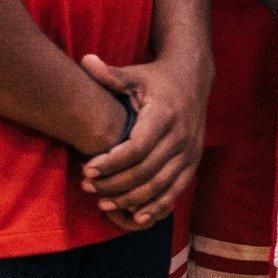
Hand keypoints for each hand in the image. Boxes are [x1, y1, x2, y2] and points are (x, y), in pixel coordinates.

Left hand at [78, 53, 199, 228]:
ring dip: (131, 199)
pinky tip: (136, 216)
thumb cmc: (154, 80)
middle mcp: (181, 136)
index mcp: (165, 115)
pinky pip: (176, 191)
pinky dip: (156, 207)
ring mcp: (190, 152)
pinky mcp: (193, 163)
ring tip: (104, 203)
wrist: (193, 79)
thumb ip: (108, 74)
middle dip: (115, 184)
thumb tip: (85, 61)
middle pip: (146, 171)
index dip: (112, 162)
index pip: (137, 147)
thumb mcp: (133, 75)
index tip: (87, 169)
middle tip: (88, 188)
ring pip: (160, 185)